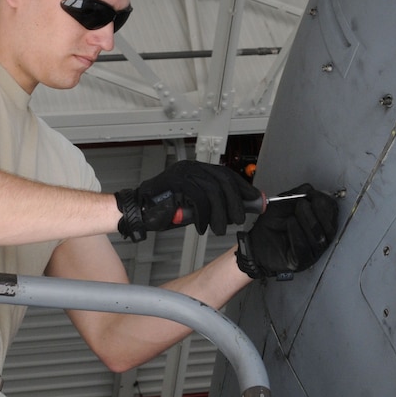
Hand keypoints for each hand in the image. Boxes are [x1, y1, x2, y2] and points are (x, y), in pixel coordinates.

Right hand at [115, 161, 260, 241]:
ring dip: (220, 213)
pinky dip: (203, 217)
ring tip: (220, 229)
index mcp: (197, 169)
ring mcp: (183, 173)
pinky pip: (198, 199)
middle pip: (223, 180)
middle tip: (240, 219)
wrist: (139, 211)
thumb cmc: (166, 209)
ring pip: (213, 190)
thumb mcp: (197, 206)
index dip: (243, 187)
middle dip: (236, 201)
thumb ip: (215, 204)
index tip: (256, 200)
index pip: (226, 174)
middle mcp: (191, 167)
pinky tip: (202, 228)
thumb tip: (239, 209)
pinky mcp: (175, 182)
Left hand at [235, 184, 339, 279]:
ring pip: (318, 238)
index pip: (332, 215)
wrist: (254, 244)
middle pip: (329, 228)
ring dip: (307, 221)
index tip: (313, 195)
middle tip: (303, 203)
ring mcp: (311, 253)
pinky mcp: (300, 262)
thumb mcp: (283, 204)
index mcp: (319, 225)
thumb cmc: (270, 225)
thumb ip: (298, 194)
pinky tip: (291, 223)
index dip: (326, 203)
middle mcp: (319, 240)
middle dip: (319, 212)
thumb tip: (311, 190)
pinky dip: (298, 233)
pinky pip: (304, 249)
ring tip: (295, 212)